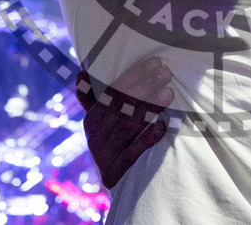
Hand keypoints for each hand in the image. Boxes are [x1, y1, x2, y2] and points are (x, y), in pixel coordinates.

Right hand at [75, 58, 173, 188]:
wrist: (117, 187)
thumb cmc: (112, 146)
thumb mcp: (100, 125)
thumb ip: (92, 99)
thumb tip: (81, 73)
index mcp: (91, 121)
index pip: (112, 93)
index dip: (132, 76)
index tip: (153, 63)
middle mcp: (95, 138)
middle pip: (121, 107)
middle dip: (145, 86)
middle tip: (166, 72)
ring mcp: (105, 157)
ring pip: (127, 127)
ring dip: (149, 108)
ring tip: (169, 92)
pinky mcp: (117, 174)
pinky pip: (133, 153)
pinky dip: (148, 139)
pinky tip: (163, 126)